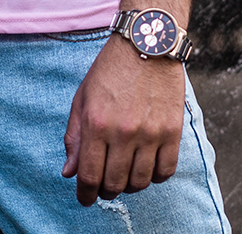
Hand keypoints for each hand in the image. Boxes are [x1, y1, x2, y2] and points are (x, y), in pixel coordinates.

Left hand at [62, 36, 185, 204]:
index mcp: (96, 122)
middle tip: (104, 184)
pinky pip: (165, 172)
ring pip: (140, 182)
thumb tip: (69, 172)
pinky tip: (146, 165)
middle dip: (106, 190)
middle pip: (115, 184)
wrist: (146, 43)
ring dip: (130, 185)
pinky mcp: (173, 132)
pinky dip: (155, 176)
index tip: (85, 198)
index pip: (90, 176)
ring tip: (125, 173)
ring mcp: (150, 133)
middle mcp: (123, 131)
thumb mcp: (83, 97)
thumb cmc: (110, 69)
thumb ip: (74, 136)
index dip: (85, 194)